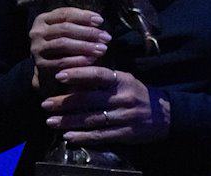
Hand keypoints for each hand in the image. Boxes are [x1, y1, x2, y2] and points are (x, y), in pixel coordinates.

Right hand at [29, 7, 111, 90]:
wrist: (46, 70)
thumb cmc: (60, 47)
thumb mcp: (64, 31)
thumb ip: (78, 24)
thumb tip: (98, 22)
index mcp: (42, 19)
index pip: (65, 13)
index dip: (84, 16)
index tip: (101, 21)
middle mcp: (36, 32)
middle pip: (65, 28)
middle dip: (88, 32)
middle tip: (106, 37)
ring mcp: (37, 48)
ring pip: (63, 44)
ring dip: (85, 46)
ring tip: (102, 49)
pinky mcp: (41, 65)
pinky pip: (62, 61)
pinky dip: (78, 60)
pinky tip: (91, 60)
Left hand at [40, 66, 170, 144]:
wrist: (166, 114)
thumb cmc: (138, 93)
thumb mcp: (124, 80)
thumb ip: (102, 78)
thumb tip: (73, 76)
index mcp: (122, 80)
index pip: (97, 74)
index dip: (78, 74)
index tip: (58, 75)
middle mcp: (123, 97)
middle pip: (89, 99)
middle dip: (64, 102)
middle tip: (45, 104)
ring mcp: (125, 117)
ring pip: (91, 119)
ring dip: (68, 121)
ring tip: (50, 121)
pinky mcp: (126, 134)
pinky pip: (101, 135)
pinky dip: (83, 136)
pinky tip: (68, 136)